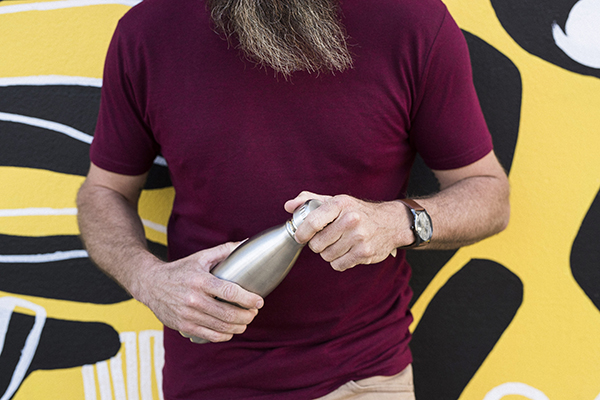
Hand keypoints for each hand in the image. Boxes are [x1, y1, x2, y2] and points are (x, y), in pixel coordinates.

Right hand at [136, 242, 263, 342]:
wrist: (150, 284)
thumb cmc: (180, 270)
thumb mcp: (200, 257)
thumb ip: (224, 251)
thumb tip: (245, 243)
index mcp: (201, 280)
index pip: (230, 292)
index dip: (248, 299)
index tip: (259, 301)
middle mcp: (194, 299)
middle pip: (228, 313)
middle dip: (247, 316)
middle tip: (254, 313)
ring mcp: (188, 314)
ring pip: (221, 327)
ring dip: (238, 327)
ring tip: (246, 322)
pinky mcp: (183, 326)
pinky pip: (209, 336)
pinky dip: (224, 336)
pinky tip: (230, 331)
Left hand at [285, 191, 413, 270]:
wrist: (390, 223)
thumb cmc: (358, 211)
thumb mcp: (336, 200)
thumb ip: (310, 201)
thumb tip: (288, 206)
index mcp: (340, 203)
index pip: (312, 221)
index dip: (302, 232)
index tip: (301, 236)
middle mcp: (351, 219)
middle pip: (316, 244)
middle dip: (317, 244)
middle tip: (326, 238)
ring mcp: (359, 237)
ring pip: (326, 256)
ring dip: (329, 253)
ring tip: (339, 243)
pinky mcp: (364, 253)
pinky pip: (338, 265)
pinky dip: (339, 261)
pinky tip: (347, 251)